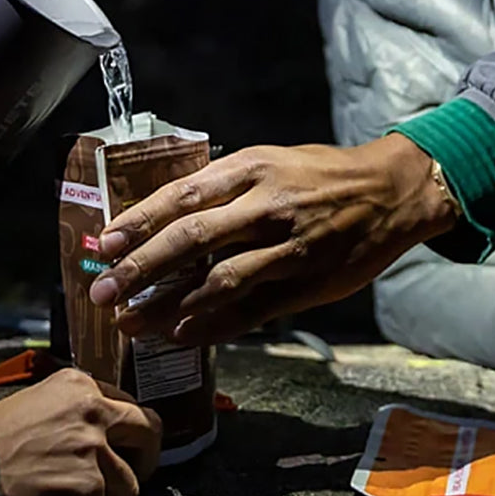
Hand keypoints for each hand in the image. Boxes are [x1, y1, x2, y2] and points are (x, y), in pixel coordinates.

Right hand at [0, 368, 161, 495]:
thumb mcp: (35, 404)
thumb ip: (73, 412)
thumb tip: (103, 434)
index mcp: (80, 386)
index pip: (131, 405)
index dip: (127, 434)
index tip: (123, 449)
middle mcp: (93, 412)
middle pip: (150, 434)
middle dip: (142, 461)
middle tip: (125, 478)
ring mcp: (93, 452)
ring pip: (129, 489)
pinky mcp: (88, 492)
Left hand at [87, 134, 458, 345]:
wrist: (391, 191)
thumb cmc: (321, 175)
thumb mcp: (270, 160)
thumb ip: (224, 187)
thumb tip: (165, 214)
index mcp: (252, 167)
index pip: (183, 195)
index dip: (139, 220)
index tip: (106, 242)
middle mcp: (267, 205)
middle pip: (191, 239)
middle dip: (140, 268)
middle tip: (103, 290)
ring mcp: (288, 247)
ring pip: (218, 280)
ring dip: (169, 305)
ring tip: (132, 322)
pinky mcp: (306, 282)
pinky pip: (252, 309)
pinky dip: (214, 325)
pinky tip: (182, 334)